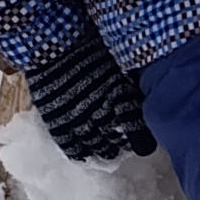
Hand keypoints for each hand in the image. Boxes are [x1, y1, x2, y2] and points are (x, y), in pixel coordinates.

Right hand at [24, 25, 155, 162]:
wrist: (52, 44)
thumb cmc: (88, 45)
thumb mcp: (117, 61)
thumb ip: (129, 82)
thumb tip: (146, 90)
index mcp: (120, 98)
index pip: (137, 128)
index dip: (143, 138)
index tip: (145, 140)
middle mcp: (103, 115)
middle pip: (120, 141)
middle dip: (125, 143)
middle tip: (125, 142)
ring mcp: (80, 123)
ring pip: (99, 149)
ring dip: (106, 150)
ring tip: (108, 149)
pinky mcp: (59, 125)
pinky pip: (73, 149)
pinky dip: (81, 154)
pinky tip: (87, 155)